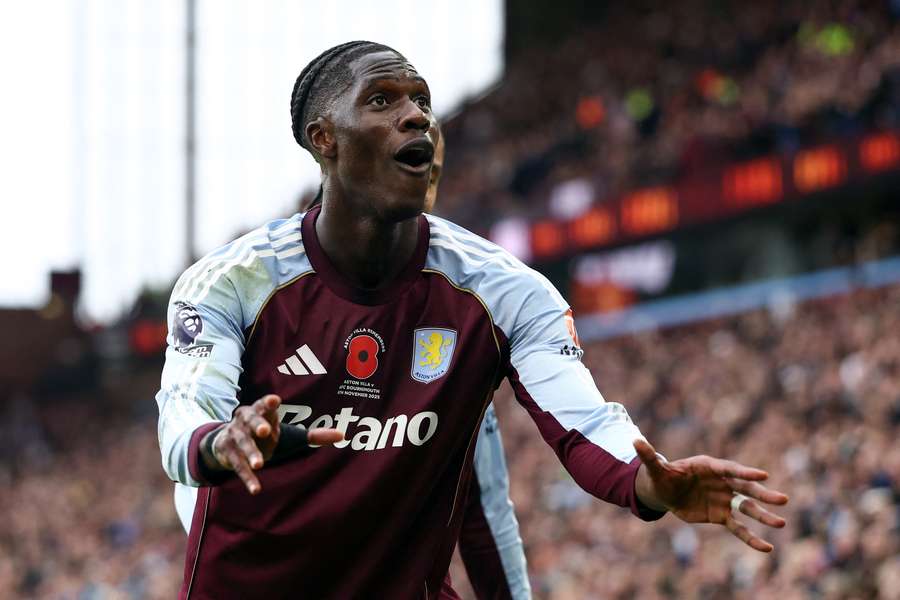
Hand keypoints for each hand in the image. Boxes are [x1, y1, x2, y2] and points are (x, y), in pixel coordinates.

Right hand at [202, 394, 342, 494]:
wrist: (226, 444)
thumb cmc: (265, 436)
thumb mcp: (288, 435)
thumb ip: (313, 436)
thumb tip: (342, 435)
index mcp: (261, 411)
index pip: (265, 404)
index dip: (268, 402)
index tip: (275, 400)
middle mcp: (245, 419)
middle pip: (250, 419)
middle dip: (258, 424)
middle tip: (265, 430)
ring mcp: (233, 434)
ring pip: (242, 442)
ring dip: (251, 452)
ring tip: (260, 463)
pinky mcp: (226, 452)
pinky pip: (237, 465)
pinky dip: (247, 477)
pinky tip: (256, 489)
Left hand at [633, 438, 787, 551]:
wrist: (665, 491)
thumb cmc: (662, 475)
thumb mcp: (655, 468)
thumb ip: (649, 457)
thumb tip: (635, 442)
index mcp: (709, 467)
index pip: (730, 469)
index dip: (745, 473)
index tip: (763, 476)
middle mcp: (722, 482)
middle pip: (745, 488)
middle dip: (763, 494)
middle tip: (782, 500)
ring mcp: (724, 499)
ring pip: (747, 508)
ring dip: (763, 515)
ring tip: (781, 523)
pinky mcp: (721, 515)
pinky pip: (738, 528)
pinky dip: (751, 538)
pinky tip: (766, 548)